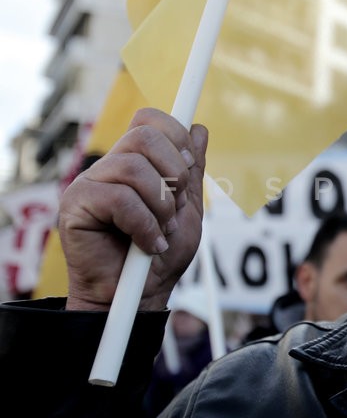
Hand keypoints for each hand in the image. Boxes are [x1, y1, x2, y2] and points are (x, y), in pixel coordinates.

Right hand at [59, 108, 207, 310]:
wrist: (140, 296)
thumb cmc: (160, 257)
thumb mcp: (188, 210)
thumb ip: (191, 172)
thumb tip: (199, 129)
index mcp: (135, 163)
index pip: (149, 120)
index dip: (176, 136)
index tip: (190, 167)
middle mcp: (110, 167)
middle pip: (144, 136)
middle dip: (175, 173)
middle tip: (177, 207)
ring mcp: (90, 184)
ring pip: (134, 168)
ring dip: (161, 205)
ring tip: (162, 231)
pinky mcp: (76, 206)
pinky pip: (120, 199)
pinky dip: (145, 225)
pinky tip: (149, 244)